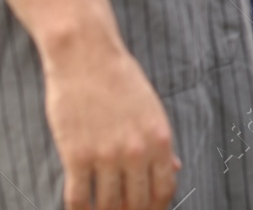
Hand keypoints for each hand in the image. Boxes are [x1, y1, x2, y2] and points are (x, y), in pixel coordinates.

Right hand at [44, 37, 179, 209]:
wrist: (87, 57)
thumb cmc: (121, 79)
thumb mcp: (151, 108)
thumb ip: (162, 142)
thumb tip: (175, 168)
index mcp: (160, 139)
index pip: (164, 190)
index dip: (156, 208)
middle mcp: (137, 152)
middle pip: (137, 203)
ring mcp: (106, 155)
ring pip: (108, 205)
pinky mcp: (76, 155)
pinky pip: (78, 198)